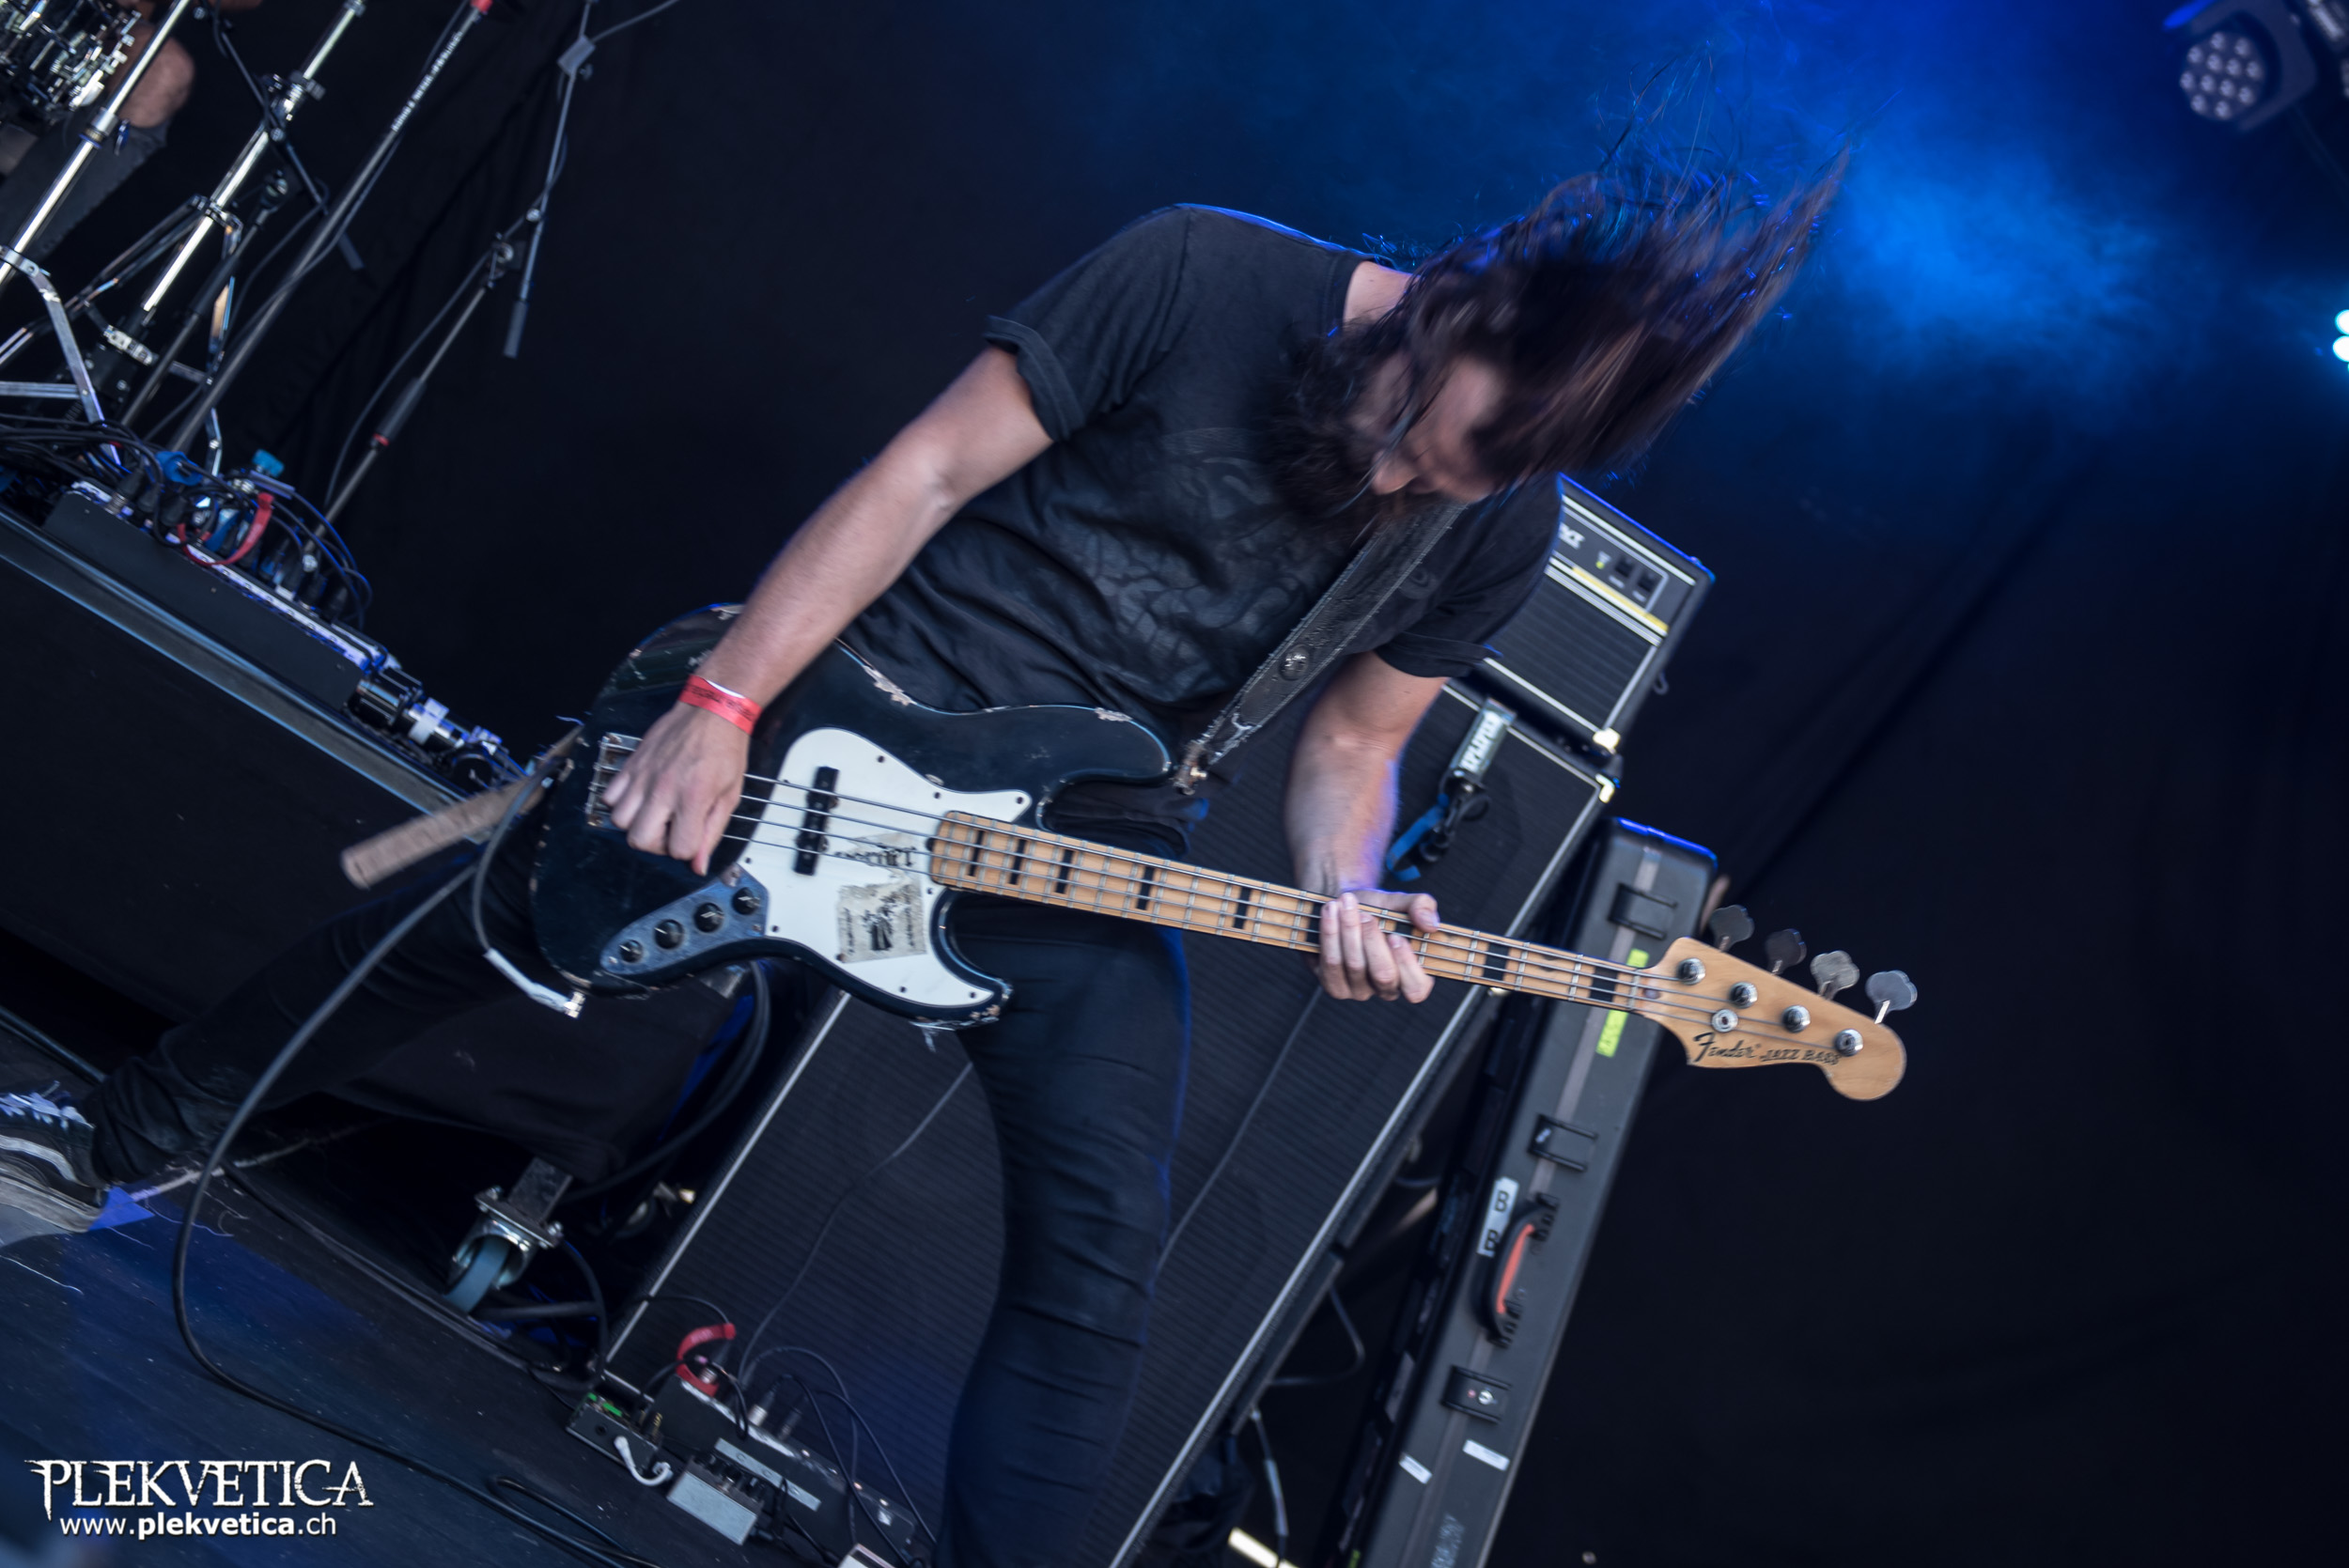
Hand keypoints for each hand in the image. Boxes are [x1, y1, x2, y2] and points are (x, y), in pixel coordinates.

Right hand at [602, 702, 750, 874]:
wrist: (712, 712)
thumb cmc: (725, 750)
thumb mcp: (729, 796)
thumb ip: (712, 833)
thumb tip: (698, 865)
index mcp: (693, 798)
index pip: (678, 849)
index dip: (687, 850)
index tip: (692, 837)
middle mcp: (663, 789)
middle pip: (640, 841)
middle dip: (656, 844)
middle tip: (671, 829)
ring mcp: (643, 776)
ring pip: (620, 821)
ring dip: (637, 824)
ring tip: (656, 813)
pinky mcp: (631, 765)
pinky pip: (610, 796)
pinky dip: (621, 803)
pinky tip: (642, 797)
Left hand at [1315, 889, 1438, 1002]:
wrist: (1345, 906)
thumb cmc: (1379, 909)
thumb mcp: (1401, 902)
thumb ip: (1422, 907)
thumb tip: (1430, 924)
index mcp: (1410, 975)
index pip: (1416, 989)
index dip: (1407, 965)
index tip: (1396, 937)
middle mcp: (1385, 989)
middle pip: (1383, 975)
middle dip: (1373, 941)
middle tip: (1366, 915)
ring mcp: (1358, 990)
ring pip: (1354, 966)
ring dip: (1348, 930)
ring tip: (1344, 904)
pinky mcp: (1333, 985)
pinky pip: (1331, 964)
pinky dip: (1330, 934)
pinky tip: (1330, 913)